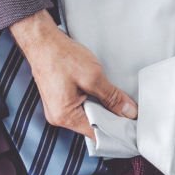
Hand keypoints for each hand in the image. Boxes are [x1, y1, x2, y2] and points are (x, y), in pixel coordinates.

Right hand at [10, 10, 136, 139]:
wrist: (41, 40)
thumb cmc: (61, 56)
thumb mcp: (93, 76)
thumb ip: (112, 97)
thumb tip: (129, 112)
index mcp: (65, 116)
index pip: (97, 134)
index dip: (116, 131)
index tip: (132, 125)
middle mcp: (59, 117)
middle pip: (93, 127)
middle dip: (111, 118)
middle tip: (128, 109)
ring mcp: (57, 109)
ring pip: (88, 116)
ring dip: (102, 108)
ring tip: (113, 98)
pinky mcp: (59, 100)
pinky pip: (81, 108)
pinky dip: (93, 102)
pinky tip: (100, 92)